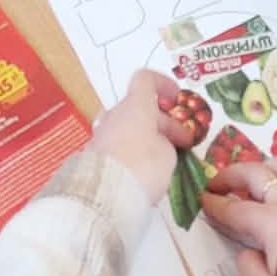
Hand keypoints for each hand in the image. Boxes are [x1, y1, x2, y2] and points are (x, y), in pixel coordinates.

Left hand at [90, 69, 195, 203]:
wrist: (104, 196)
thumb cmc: (143, 166)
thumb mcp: (168, 154)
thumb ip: (166, 141)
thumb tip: (158, 142)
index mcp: (135, 105)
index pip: (145, 79)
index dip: (163, 84)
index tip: (177, 99)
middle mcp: (116, 114)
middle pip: (140, 108)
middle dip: (163, 123)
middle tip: (182, 144)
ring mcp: (102, 134)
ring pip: (129, 128)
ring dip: (147, 138)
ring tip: (165, 162)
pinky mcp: (94, 156)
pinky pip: (119, 146)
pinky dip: (133, 152)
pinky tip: (144, 173)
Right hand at [202, 156, 276, 275]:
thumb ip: (249, 271)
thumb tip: (245, 251)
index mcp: (272, 222)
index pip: (236, 208)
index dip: (215, 203)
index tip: (202, 199)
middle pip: (255, 173)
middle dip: (231, 174)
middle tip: (217, 182)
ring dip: (262, 168)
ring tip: (253, 179)